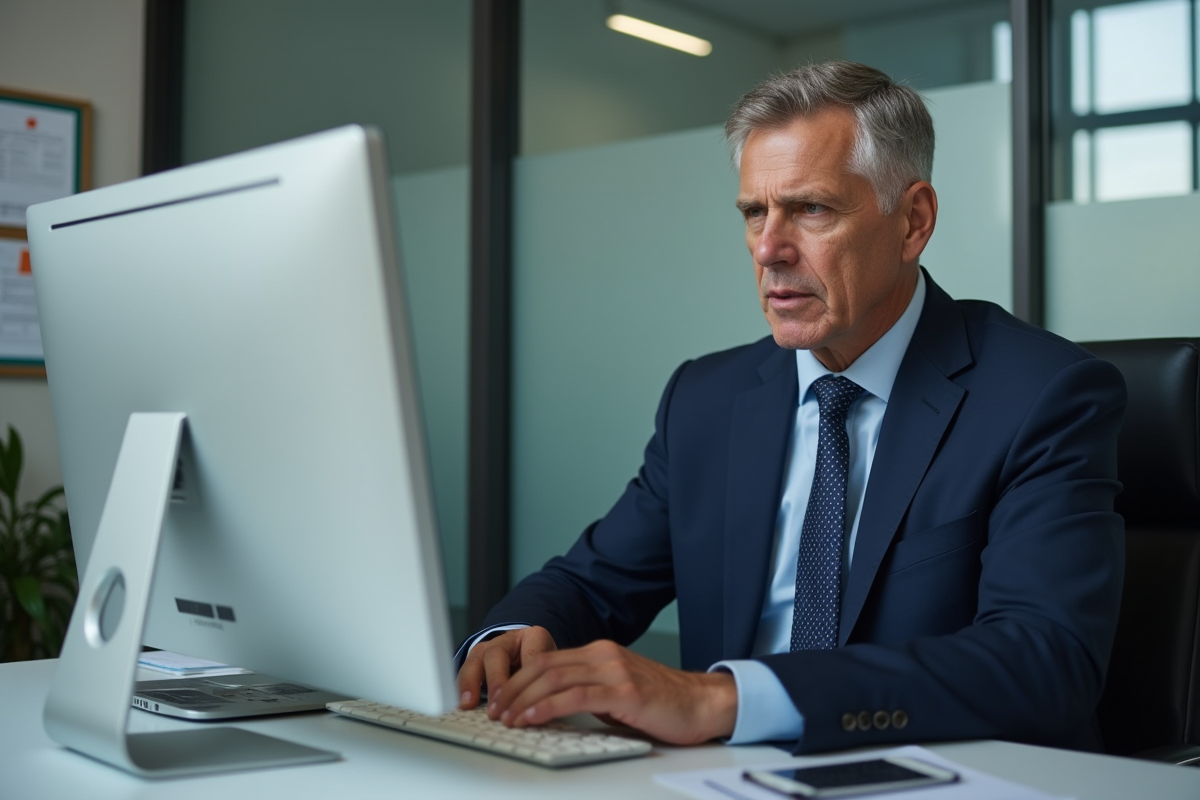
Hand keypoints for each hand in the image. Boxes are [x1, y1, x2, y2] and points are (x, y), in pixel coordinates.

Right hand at [457, 626, 556, 709]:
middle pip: (497, 655)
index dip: (527, 674)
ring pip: (475, 660)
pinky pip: (464, 671)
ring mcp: (487, 648)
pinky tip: (462, 703)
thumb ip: (549, 682)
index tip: (529, 693)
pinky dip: (462, 688)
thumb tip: (544, 707)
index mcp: (533, 637)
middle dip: (496, 680)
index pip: (531, 654)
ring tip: (470, 703)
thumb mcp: (551, 668)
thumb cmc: (540, 662)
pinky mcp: (474, 660)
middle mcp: (507, 640)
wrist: (525, 651)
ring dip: (472, 684)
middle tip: (498, 703)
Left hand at [485, 639, 737, 744]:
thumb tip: (548, 707)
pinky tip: (533, 717)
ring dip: (524, 700)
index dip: (517, 679)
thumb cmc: (661, 704)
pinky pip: (576, 696)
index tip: (500, 699)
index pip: (546, 660)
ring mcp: (614, 670)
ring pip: (554, 679)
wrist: (701, 705)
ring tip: (507, 718)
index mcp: (599, 652)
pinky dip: (548, 707)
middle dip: (513, 689)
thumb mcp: (616, 693)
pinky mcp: (625, 691)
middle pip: (544, 667)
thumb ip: (587, 692)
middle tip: (495, 711)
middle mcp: (604, 655)